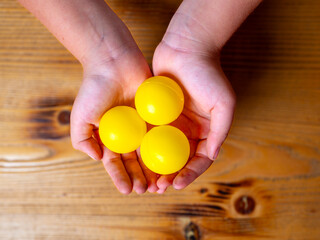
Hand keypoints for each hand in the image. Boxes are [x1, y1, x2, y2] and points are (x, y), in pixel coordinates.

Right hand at [70, 43, 159, 193]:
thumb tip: (98, 159)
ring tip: (158, 183)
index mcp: (109, 137)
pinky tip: (171, 162)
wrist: (113, 61)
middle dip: (139, 177)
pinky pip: (162, 134)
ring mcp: (142, 125)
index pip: (114, 163)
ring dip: (153, 169)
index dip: (120, 177)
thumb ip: (83, 139)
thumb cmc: (94, 88)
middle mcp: (127, 134)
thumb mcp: (80, 116)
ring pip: (150, 152)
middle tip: (146, 191)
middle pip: (134, 161)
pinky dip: (166, 149)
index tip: (126, 190)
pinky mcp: (155, 115)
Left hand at [152, 41, 235, 192]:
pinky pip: (149, 134)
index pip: (199, 160)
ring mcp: (171, 123)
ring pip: (161, 151)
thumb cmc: (208, 74)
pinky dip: (144, 148)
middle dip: (170, 176)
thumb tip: (212, 155)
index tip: (177, 184)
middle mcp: (189, 130)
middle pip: (178, 160)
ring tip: (146, 181)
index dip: (190, 174)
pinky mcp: (155, 114)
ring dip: (155, 167)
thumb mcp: (224, 102)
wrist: (187, 47)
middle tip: (158, 188)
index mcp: (206, 131)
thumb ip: (221, 130)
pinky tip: (135, 159)